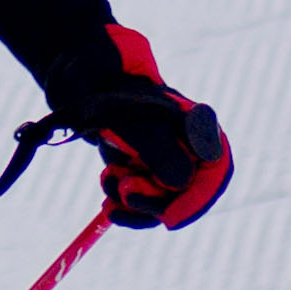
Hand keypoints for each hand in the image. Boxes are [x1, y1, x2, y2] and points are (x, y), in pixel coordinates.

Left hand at [59, 23, 229, 228]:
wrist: (75, 73)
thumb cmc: (100, 81)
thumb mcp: (123, 112)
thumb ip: (155, 145)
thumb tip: (181, 182)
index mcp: (190, 121)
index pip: (215, 166)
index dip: (198, 197)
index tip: (169, 216)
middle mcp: (182, 141)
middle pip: (189, 191)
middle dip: (158, 201)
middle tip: (124, 191)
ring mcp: (162, 155)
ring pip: (164, 200)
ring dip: (136, 203)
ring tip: (107, 179)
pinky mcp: (142, 167)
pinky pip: (144, 201)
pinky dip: (125, 205)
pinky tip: (107, 193)